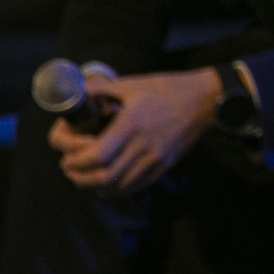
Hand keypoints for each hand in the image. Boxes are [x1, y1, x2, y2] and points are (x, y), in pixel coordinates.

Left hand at [47, 67, 222, 193]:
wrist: (205, 101)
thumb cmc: (168, 89)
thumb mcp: (133, 83)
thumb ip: (103, 89)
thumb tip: (79, 91)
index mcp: (131, 124)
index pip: (99, 155)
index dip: (79, 162)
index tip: (68, 158)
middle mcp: (143, 145)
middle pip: (105, 175)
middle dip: (82, 177)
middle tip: (70, 171)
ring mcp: (155, 158)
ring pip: (120, 185)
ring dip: (97, 186)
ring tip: (84, 180)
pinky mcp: (165, 165)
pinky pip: (138, 185)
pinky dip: (119, 190)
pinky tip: (108, 186)